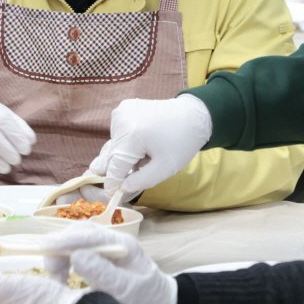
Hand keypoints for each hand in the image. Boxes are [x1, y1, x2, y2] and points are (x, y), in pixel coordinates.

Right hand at [43, 225, 175, 303]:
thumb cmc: (147, 302)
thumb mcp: (126, 291)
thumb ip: (103, 273)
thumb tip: (75, 256)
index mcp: (122, 245)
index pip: (88, 235)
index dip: (65, 241)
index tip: (45, 250)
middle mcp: (113, 241)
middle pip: (78, 233)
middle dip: (59, 248)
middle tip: (52, 274)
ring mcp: (106, 248)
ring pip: (74, 241)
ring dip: (59, 256)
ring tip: (56, 281)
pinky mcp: (99, 257)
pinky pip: (75, 251)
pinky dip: (63, 262)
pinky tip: (62, 279)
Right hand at [89, 96, 211, 199]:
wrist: (192, 115)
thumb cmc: (181, 143)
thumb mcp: (164, 168)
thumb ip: (140, 181)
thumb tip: (121, 188)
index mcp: (131, 135)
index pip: (114, 166)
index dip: (112, 183)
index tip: (111, 196)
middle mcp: (121, 120)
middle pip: (111, 154)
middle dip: (120, 168)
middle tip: (132, 176)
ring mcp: (121, 111)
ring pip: (113, 144)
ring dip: (123, 156)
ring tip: (145, 155)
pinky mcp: (124, 107)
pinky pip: (118, 133)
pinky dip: (125, 143)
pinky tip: (142, 142)